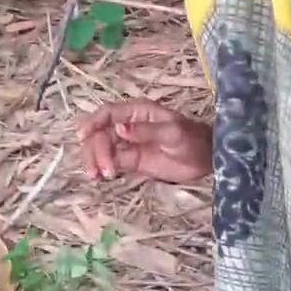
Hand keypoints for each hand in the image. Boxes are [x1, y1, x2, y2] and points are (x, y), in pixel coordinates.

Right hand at [76, 99, 213, 183]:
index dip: (93, 122)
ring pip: (101, 148)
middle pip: (100, 133)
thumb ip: (146, 131)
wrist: (206, 159)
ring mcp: (128, 144)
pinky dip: (101, 169)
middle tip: (99, 170)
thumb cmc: (192, 139)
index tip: (83, 136)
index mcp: (137, 112)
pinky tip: (99, 178)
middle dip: (95, 149)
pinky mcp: (131, 161)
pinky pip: (110, 162)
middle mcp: (128, 125)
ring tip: (97, 177)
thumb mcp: (172, 133)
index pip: (108, 113)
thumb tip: (120, 128)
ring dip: (94, 160)